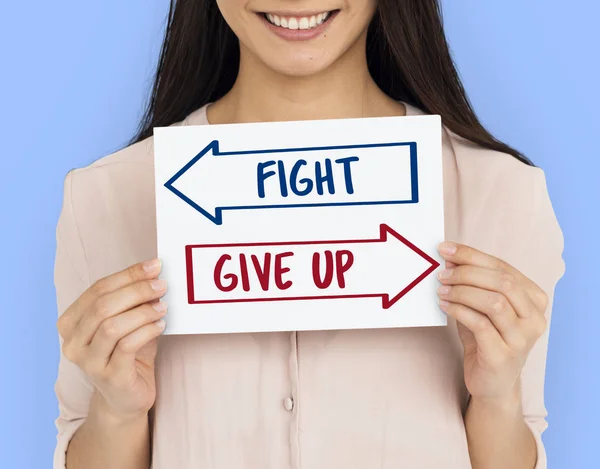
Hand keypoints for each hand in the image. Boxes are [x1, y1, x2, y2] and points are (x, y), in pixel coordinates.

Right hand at [57, 259, 167, 420]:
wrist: (126, 398)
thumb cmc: (127, 354)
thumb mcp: (126, 322)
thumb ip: (132, 300)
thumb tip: (154, 273)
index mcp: (71, 322)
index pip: (97, 289)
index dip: (128, 275)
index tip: (154, 265)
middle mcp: (73, 342)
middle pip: (103, 305)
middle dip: (136, 290)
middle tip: (162, 286)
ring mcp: (88, 362)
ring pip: (112, 326)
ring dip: (142, 311)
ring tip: (163, 307)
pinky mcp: (108, 376)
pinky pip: (127, 346)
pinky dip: (146, 331)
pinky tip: (160, 325)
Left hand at [436, 242, 547, 401]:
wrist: (492, 383)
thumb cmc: (486, 338)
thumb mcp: (481, 306)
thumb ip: (473, 283)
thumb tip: (450, 257)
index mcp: (534, 299)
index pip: (503, 267)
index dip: (472, 255)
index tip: (445, 249)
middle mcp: (535, 318)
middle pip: (502, 282)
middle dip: (467, 272)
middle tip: (442, 273)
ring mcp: (522, 338)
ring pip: (494, 301)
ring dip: (462, 291)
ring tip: (441, 290)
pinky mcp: (504, 355)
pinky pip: (480, 324)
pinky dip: (459, 310)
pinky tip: (444, 306)